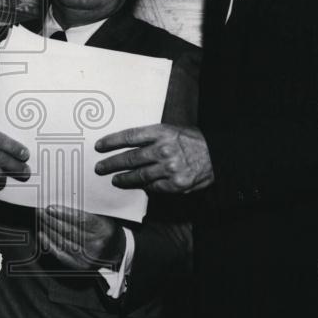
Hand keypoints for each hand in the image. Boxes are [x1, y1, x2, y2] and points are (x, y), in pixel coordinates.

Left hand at [37, 205, 123, 270]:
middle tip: (40, 210)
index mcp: (103, 229)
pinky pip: (60, 253)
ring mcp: (87, 257)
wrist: (116, 250)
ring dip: (48, 229)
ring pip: (62, 241)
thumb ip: (85, 211)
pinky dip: (49, 243)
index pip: (80, 220)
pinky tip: (42, 234)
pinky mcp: (79, 265)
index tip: (50, 207)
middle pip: (68, 230)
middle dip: (50, 219)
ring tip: (41, 219)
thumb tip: (61, 203)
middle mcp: (95, 245)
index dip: (63, 213)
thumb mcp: (102, 216)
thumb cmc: (107, 229)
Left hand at [95, 123, 213, 193]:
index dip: (111, 142)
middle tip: (99, 168)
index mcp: (161, 132)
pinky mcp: (175, 184)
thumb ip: (151, 137)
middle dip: (111, 163)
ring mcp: (169, 168)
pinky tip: (136, 185)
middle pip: (130, 157)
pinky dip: (144, 186)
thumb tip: (126, 144)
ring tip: (114, 179)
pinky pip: (153, 187)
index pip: (129, 136)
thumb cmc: (192, 141)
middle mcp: (164, 149)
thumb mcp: (172, 130)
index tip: (99, 146)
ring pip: (139, 175)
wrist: (218, 156)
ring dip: (123, 178)